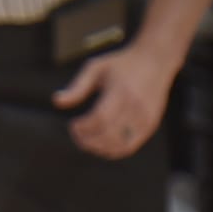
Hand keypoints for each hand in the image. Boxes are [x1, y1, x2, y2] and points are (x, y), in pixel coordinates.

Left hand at [53, 40, 173, 159]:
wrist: (155, 60)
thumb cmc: (122, 64)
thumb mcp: (96, 67)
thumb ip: (77, 86)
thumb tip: (57, 101)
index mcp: (120, 91)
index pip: (100, 119)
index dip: (84, 128)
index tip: (73, 124)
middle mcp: (135, 107)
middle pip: (109, 135)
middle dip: (88, 140)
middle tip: (77, 135)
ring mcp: (145, 118)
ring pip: (120, 146)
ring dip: (99, 149)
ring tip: (87, 140)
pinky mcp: (150, 125)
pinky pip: (130, 146)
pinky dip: (113, 150)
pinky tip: (102, 144)